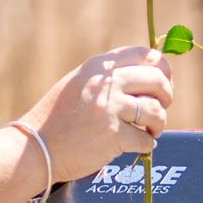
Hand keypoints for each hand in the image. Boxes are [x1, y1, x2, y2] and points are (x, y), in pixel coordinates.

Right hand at [26, 45, 174, 178]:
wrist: (36, 148)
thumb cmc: (58, 118)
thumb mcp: (79, 83)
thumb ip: (109, 76)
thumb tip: (152, 74)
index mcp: (99, 66)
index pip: (146, 54)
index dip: (163, 69)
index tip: (164, 82)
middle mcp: (106, 82)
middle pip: (158, 80)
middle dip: (167, 97)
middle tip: (160, 110)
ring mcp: (110, 108)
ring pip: (156, 111)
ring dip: (159, 124)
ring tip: (150, 131)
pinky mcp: (113, 135)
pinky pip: (146, 139)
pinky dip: (146, 145)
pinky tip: (136, 146)